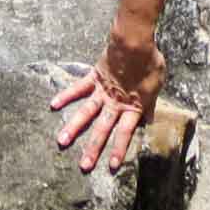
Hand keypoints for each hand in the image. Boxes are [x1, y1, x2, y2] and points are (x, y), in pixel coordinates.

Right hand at [50, 36, 166, 172]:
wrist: (136, 43)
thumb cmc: (151, 63)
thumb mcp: (156, 87)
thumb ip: (150, 104)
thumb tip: (149, 119)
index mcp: (132, 107)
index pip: (125, 133)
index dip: (119, 150)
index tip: (111, 166)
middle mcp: (115, 103)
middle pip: (103, 129)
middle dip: (93, 148)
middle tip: (83, 166)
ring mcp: (103, 91)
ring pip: (87, 113)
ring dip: (74, 128)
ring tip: (61, 141)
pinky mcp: (94, 77)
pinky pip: (78, 88)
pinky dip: (66, 95)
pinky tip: (53, 104)